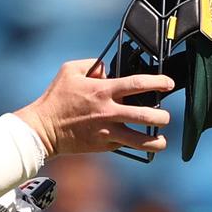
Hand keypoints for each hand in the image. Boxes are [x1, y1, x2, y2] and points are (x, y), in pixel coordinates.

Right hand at [14, 59, 172, 155]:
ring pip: (141, 140)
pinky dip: (134, 146)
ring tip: (161, 141)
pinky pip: (125, 146)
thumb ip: (92, 64)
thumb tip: (108, 69)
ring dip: (156, 141)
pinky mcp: (104, 146)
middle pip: (147, 115)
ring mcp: (107, 131)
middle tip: (165, 116)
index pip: (138, 83)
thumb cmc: (55, 99)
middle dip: (162, 116)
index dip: (158, 82)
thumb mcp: (69, 71)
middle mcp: (109, 111)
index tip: (168, 83)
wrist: (43, 130)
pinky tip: (138, 144)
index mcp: (103, 90)